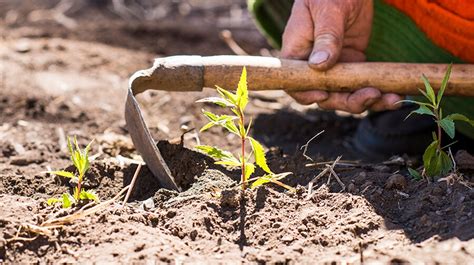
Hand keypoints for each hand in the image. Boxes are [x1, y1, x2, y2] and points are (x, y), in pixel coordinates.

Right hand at [281, 0, 401, 112]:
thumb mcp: (328, 11)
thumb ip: (326, 37)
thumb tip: (319, 65)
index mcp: (297, 52)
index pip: (295, 82)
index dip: (307, 93)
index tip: (326, 93)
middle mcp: (313, 66)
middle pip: (325, 95)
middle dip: (347, 101)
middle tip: (372, 95)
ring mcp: (334, 67)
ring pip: (345, 95)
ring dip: (367, 101)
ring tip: (392, 98)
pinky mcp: (353, 65)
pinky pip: (361, 85)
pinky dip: (378, 92)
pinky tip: (395, 95)